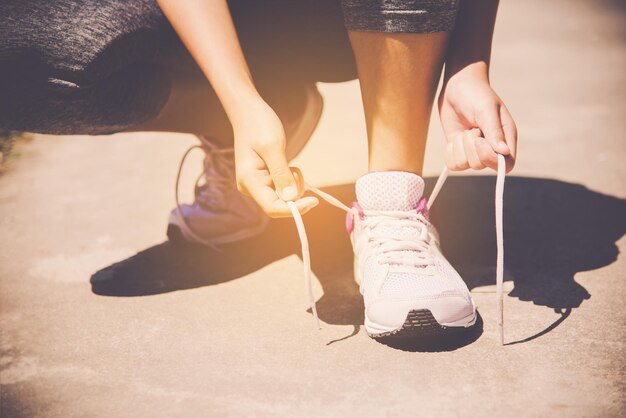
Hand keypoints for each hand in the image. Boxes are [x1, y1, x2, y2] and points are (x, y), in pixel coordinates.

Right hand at [233, 99, 318, 217]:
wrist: (249, 112)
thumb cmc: (258, 125)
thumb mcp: (273, 147)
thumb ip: (281, 174)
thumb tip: (291, 198)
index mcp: (249, 181)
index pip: (272, 208)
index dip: (294, 209)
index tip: (314, 200)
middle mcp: (251, 187)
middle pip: (280, 204)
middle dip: (295, 191)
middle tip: (295, 168)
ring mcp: (258, 184)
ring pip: (284, 197)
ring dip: (294, 183)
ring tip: (289, 163)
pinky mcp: (265, 180)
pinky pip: (284, 188)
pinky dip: (291, 179)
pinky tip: (287, 164)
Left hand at [438, 65, 516, 171]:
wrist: (457, 86)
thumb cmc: (476, 94)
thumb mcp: (486, 109)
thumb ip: (494, 131)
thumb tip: (504, 152)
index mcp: (506, 138)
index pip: (506, 165)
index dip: (490, 159)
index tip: (479, 141)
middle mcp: (492, 147)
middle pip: (481, 166)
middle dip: (470, 147)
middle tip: (472, 128)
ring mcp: (474, 150)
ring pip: (464, 165)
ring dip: (459, 146)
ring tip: (465, 130)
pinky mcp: (459, 150)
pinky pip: (453, 164)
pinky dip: (450, 152)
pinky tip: (455, 137)